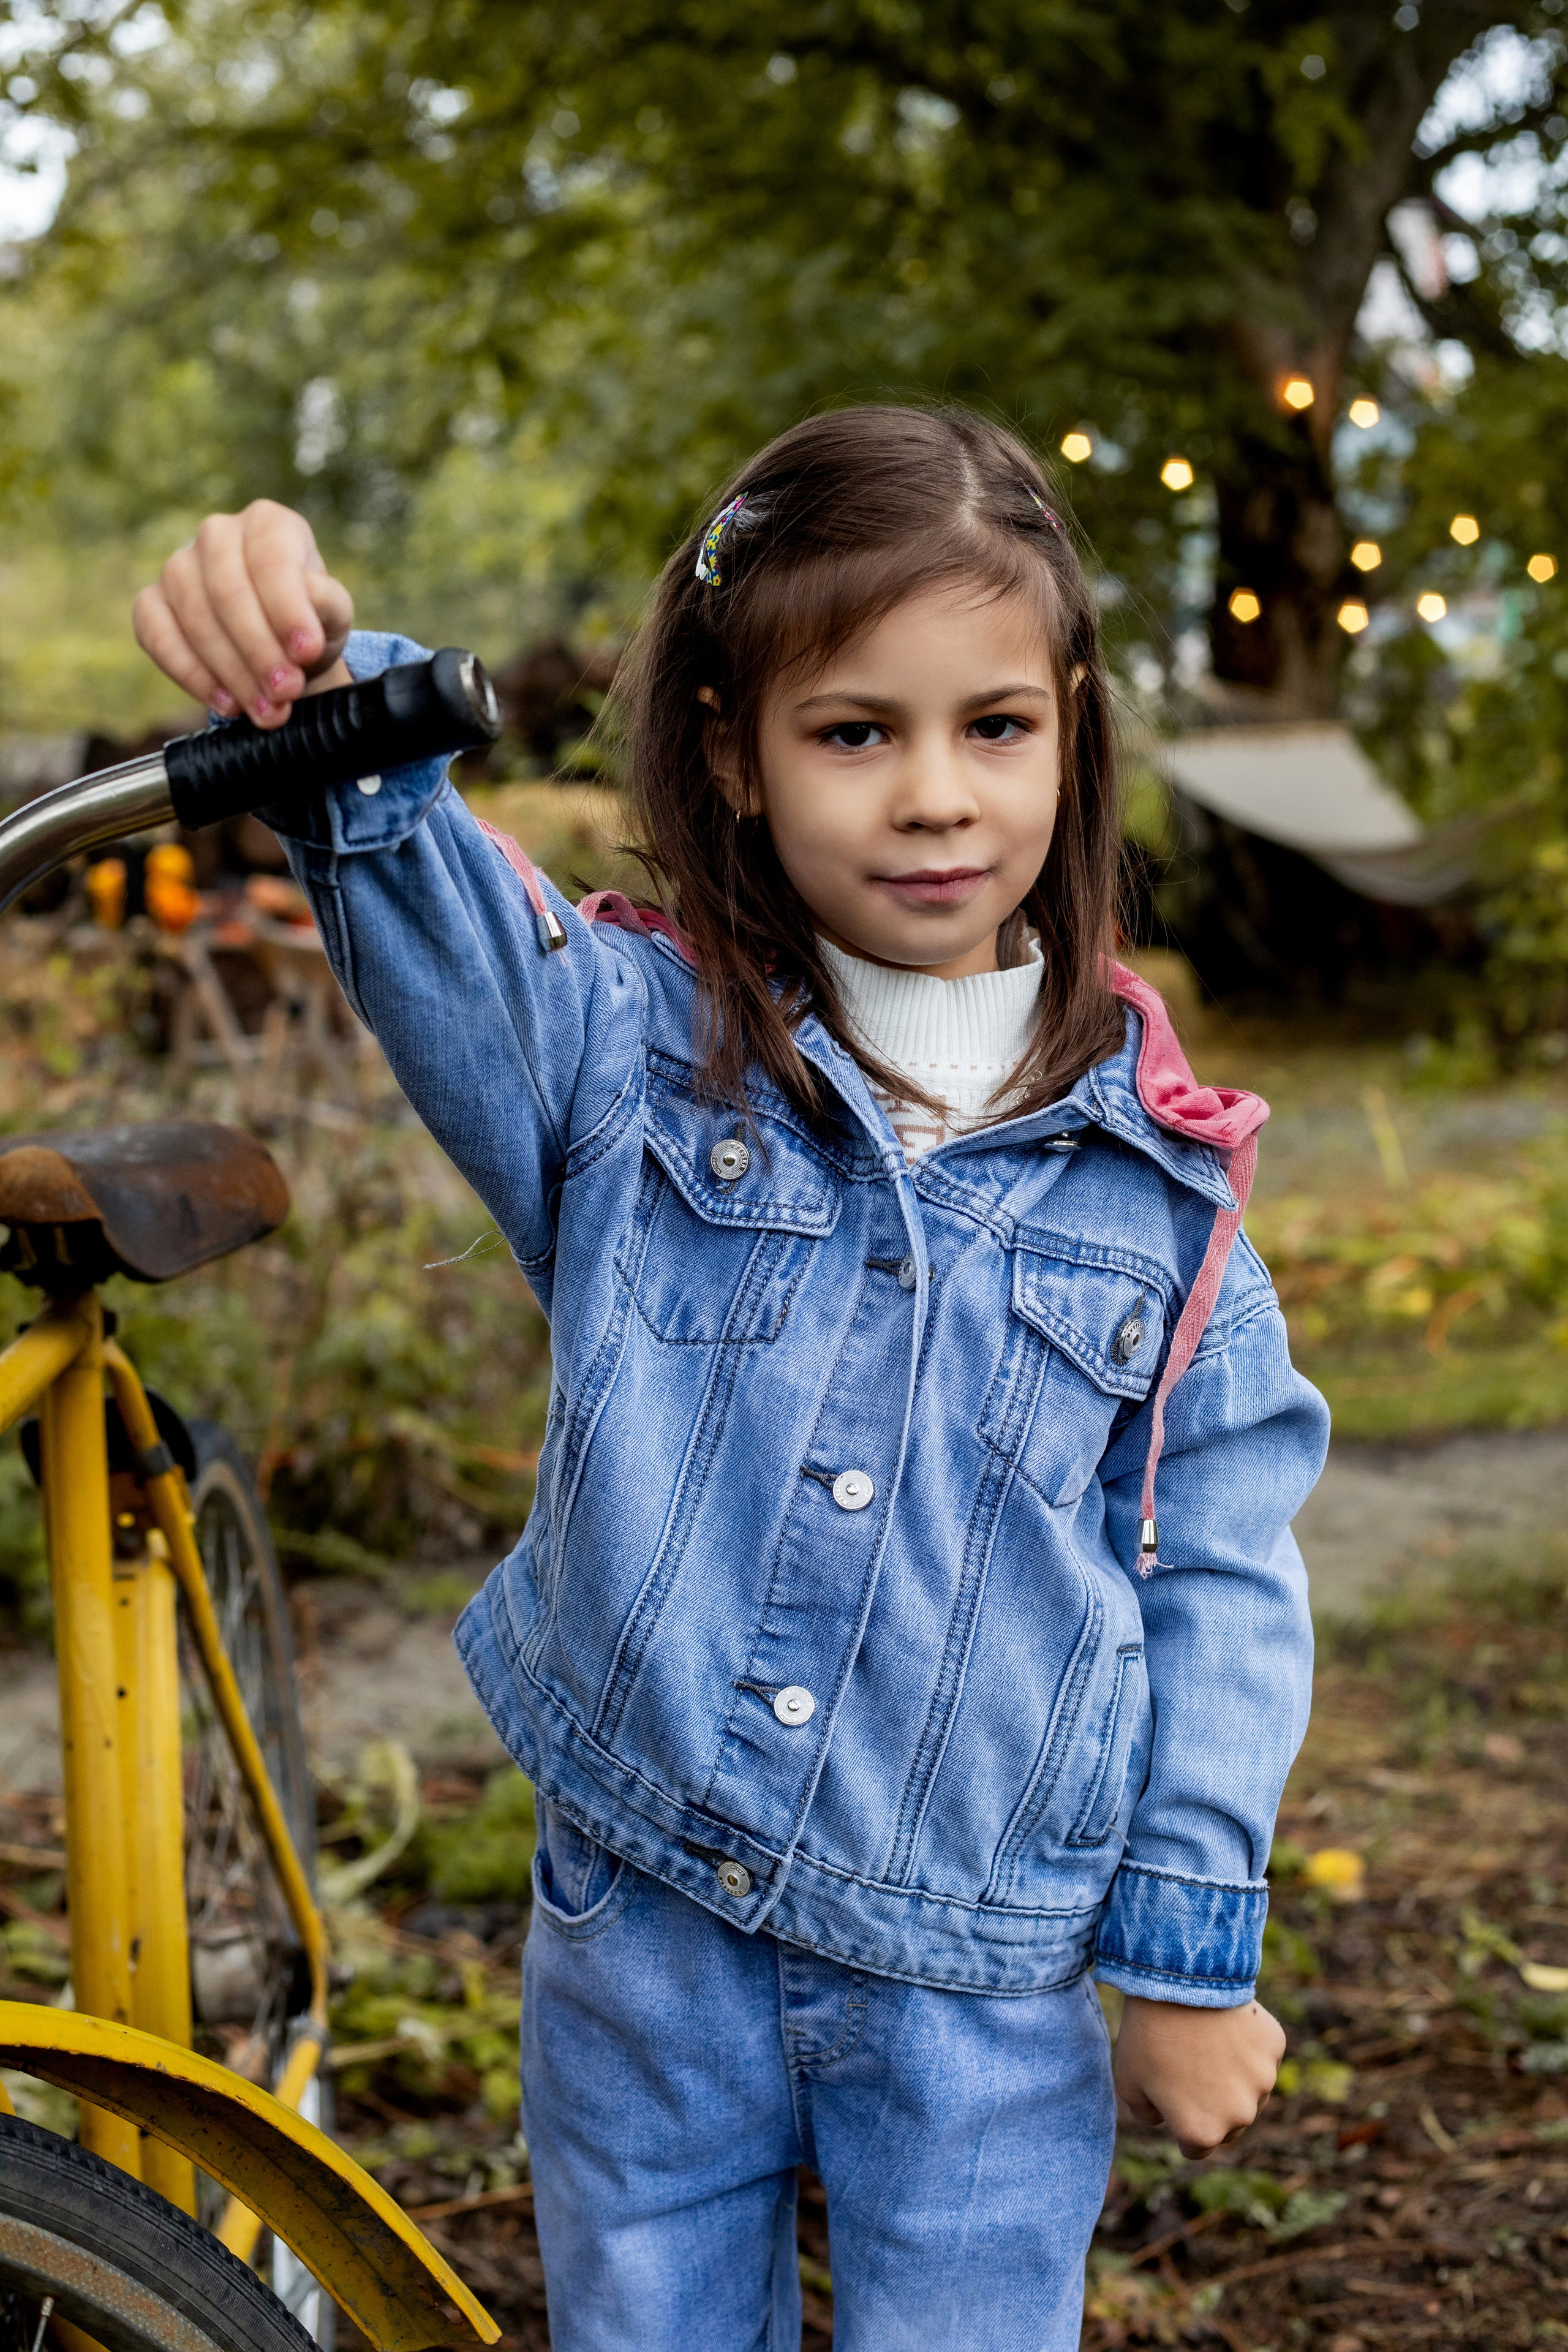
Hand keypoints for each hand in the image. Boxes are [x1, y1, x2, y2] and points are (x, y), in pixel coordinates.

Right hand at [133, 500, 354, 727]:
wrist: (280, 646)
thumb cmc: (309, 621)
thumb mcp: (333, 613)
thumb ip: (326, 610)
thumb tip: (303, 635)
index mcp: (268, 524)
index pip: (271, 560)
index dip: (287, 609)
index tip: (307, 653)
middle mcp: (218, 534)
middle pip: (228, 592)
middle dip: (259, 651)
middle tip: (285, 693)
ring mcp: (178, 566)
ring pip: (194, 616)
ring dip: (233, 672)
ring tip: (267, 710)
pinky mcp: (151, 602)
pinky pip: (156, 635)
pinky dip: (191, 675)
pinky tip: (226, 703)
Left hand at [1112, 1994, 1284, 2157]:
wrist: (1179, 1979)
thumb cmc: (1148, 2033)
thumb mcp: (1127, 2082)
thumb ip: (1147, 2114)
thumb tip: (1164, 2119)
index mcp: (1202, 2132)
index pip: (1196, 2147)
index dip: (1181, 2123)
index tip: (1171, 2096)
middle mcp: (1239, 2116)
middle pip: (1228, 2124)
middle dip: (1212, 2105)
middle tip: (1188, 2066)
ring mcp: (1263, 2082)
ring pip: (1250, 2092)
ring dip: (1234, 2078)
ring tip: (1206, 2042)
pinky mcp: (1275, 2048)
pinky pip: (1262, 2055)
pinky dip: (1248, 2045)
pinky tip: (1225, 2023)